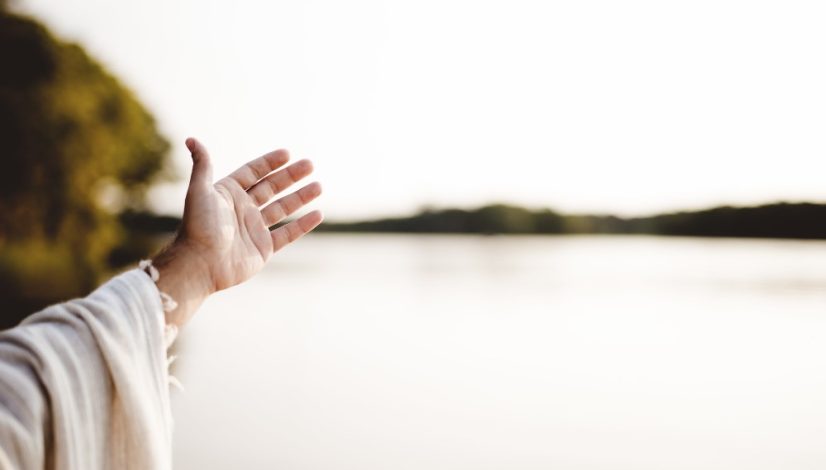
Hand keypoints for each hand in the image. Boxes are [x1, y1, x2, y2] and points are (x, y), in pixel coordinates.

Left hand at [153, 138, 322, 326]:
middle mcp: (243, 209)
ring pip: (283, 208)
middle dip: (291, 176)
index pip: (254, 172)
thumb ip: (203, 165)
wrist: (200, 264)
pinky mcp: (263, 248)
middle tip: (309, 164)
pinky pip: (288, 234)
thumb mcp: (200, 191)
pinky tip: (318, 214)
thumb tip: (191, 139)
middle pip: (272, 187)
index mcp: (229, 193)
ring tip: (318, 185)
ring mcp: (254, 229)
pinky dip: (303, 225)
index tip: (287, 154)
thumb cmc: (198, 226)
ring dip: (301, 197)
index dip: (270, 163)